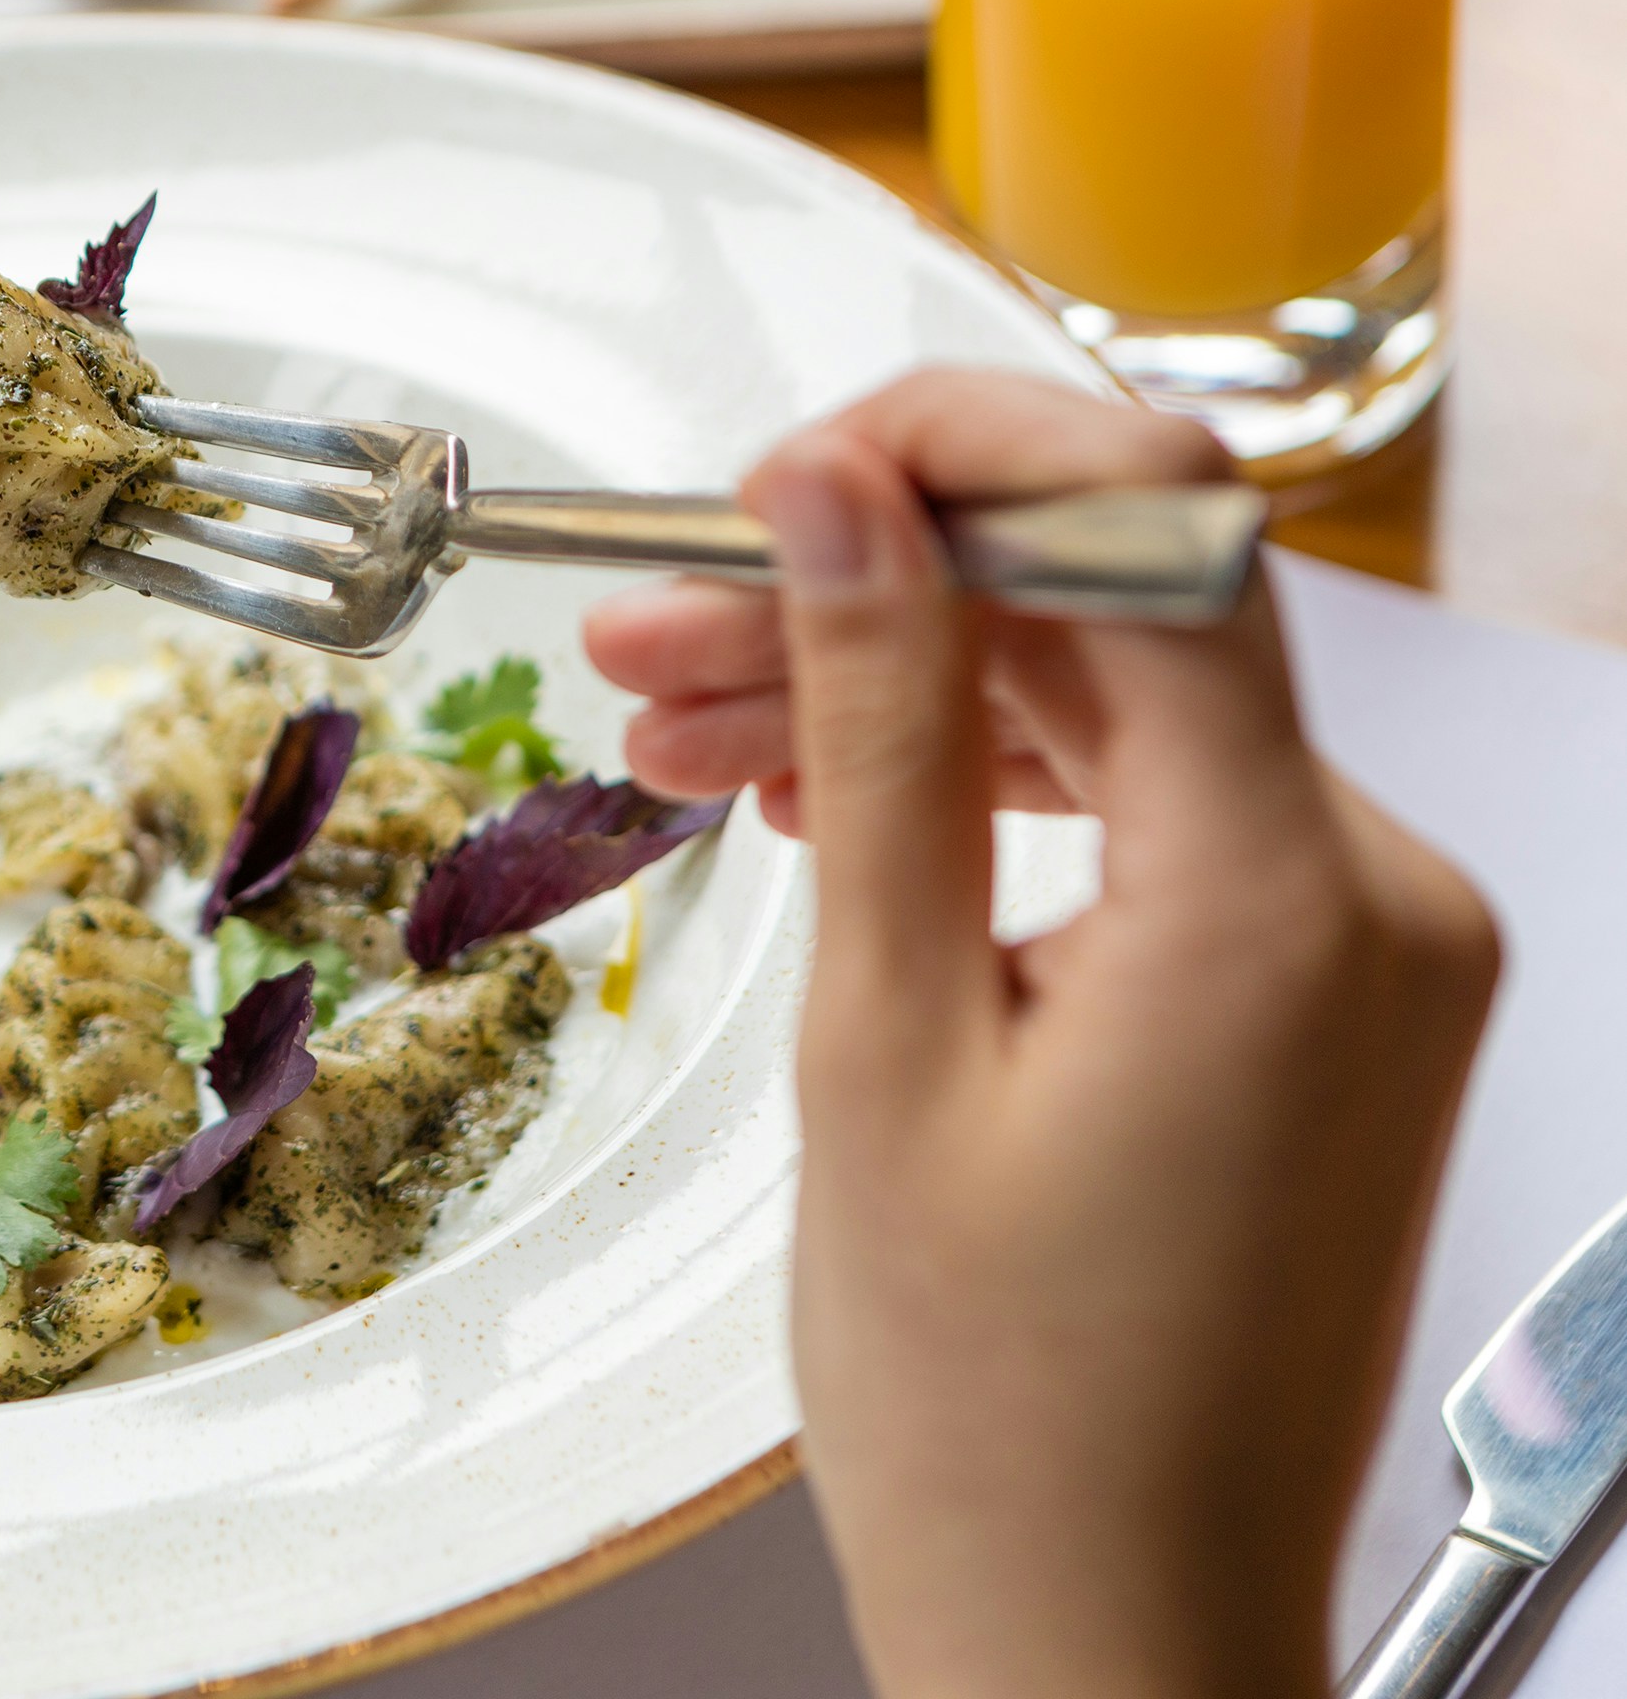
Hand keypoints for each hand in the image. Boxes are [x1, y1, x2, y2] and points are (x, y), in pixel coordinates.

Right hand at [584, 372, 1497, 1698]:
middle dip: (874, 594)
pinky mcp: (1327, 992)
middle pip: (1115, 619)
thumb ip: (876, 730)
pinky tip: (827, 806)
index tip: (786, 472)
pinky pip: (1154, 817)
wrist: (1103, 1632)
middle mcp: (1377, 897)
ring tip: (685, 725)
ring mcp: (1367, 947)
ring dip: (905, 696)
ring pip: (1116, 713)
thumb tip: (839, 499)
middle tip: (659, 625)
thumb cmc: (995, 1414)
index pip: (1154, 530)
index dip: (957, 454)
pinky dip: (990, 792)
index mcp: (1287, 903)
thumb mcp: (883, 1040)